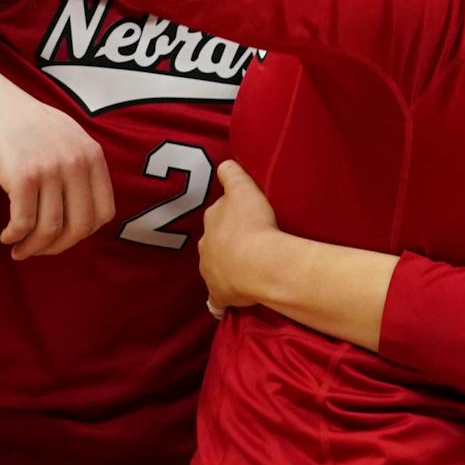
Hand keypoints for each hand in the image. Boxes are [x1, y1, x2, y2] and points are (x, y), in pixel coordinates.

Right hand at [0, 63, 114, 258]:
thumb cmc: (22, 121)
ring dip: (33, 247)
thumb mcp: (66, 136)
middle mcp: (77, 162)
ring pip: (50, 229)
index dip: (82, 233)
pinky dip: (15, 236)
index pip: (104, 212)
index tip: (62, 237)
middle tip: (38, 250)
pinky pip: (24, 223)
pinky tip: (6, 235)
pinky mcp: (23, 176)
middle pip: (80, 226)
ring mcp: (51, 169)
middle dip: (58, 247)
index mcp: (92, 154)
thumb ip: (81, 168)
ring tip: (18, 248)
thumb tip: (82, 214)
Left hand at [199, 160, 279, 315]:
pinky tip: (233, 299)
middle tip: (250, 244)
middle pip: (215, 242)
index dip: (232, 216)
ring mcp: (210, 273)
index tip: (246, 219)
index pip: (218, 215)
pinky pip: (218, 299)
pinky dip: (223, 298)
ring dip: (227, 268)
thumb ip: (231, 174)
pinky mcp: (219, 295)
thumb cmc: (253, 224)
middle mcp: (205, 247)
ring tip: (247, 269)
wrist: (260, 264)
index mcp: (211, 221)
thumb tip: (223, 164)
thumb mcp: (243, 188)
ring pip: (215, 268)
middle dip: (227, 243)